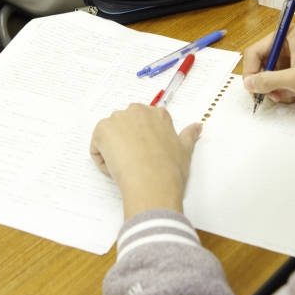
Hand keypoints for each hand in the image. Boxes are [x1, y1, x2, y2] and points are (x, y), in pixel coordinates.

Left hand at [90, 103, 201, 219]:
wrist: (152, 183)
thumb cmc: (169, 169)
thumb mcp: (185, 150)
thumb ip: (190, 135)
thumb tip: (198, 126)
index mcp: (157, 114)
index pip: (144, 123)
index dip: (144, 141)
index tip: (147, 155)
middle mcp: (137, 111)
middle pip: (125, 126)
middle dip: (127, 143)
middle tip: (136, 162)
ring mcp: (118, 119)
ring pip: (110, 136)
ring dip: (114, 151)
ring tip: (128, 167)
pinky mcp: (102, 131)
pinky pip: (97, 146)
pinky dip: (102, 160)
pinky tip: (117, 169)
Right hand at [242, 24, 294, 110]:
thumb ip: (269, 80)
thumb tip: (248, 83)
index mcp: (287, 36)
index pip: (255, 51)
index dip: (250, 69)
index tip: (251, 86)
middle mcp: (286, 47)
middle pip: (259, 65)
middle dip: (263, 82)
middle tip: (267, 94)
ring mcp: (289, 62)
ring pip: (267, 78)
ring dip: (273, 90)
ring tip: (286, 94)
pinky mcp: (293, 76)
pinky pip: (276, 86)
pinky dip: (281, 94)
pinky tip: (294, 96)